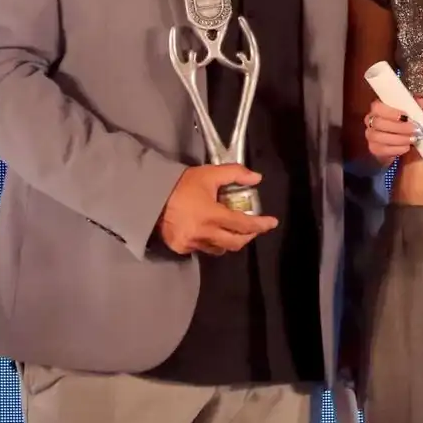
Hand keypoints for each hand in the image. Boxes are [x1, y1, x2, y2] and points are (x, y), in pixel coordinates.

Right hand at [156, 164, 278, 255]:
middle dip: (248, 236)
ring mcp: (191, 243)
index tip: (272, 223)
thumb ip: (235, 174)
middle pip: (235, 243)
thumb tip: (257, 178)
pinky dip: (211, 243)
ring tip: (234, 231)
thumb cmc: (182, 184)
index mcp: (212, 215)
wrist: (150, 196)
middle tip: (254, 228)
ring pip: (219, 249)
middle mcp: (203, 233)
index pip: (243, 225)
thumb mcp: (210, 174)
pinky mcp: (181, 248)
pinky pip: (202, 249)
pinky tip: (211, 233)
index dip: (260, 225)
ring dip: (230, 241)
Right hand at [363, 97, 422, 167]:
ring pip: (379, 137)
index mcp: (378, 109)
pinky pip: (381, 150)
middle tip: (413, 129)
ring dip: (398, 139)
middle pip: (378, 123)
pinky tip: (406, 147)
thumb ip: (415, 106)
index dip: (390, 112)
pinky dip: (396, 149)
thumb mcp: (411, 112)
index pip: (377, 107)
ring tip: (412, 139)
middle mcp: (371, 121)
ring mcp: (370, 136)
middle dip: (398, 127)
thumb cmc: (404, 123)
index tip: (406, 116)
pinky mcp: (374, 149)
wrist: (399, 142)